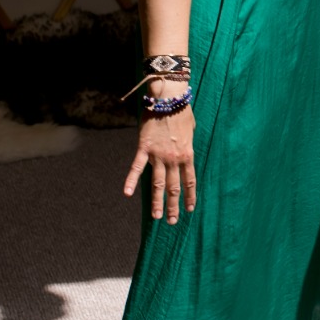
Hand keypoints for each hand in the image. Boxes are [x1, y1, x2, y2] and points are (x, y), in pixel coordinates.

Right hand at [124, 108, 196, 224]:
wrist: (169, 99)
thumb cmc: (182, 111)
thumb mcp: (192, 130)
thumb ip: (188, 143)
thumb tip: (186, 151)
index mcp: (188, 155)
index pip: (190, 182)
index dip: (189, 197)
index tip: (189, 210)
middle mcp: (174, 159)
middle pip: (174, 187)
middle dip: (174, 206)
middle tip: (172, 221)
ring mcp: (159, 155)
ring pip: (157, 183)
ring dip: (157, 201)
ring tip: (157, 217)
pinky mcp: (145, 148)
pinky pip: (137, 167)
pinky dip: (130, 180)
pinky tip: (126, 193)